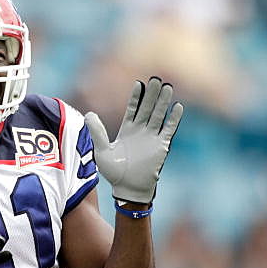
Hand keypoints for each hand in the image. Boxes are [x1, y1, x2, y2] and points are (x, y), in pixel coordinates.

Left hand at [85, 77, 182, 203]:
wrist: (128, 188)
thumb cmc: (114, 172)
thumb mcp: (102, 151)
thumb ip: (97, 132)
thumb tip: (88, 114)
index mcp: (127, 130)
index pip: (133, 109)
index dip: (136, 97)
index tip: (139, 84)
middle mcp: (140, 131)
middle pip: (148, 108)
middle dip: (152, 94)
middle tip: (157, 79)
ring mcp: (151, 138)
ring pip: (159, 115)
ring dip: (163, 102)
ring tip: (168, 87)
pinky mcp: (161, 146)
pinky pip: (168, 129)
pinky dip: (173, 119)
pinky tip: (178, 107)